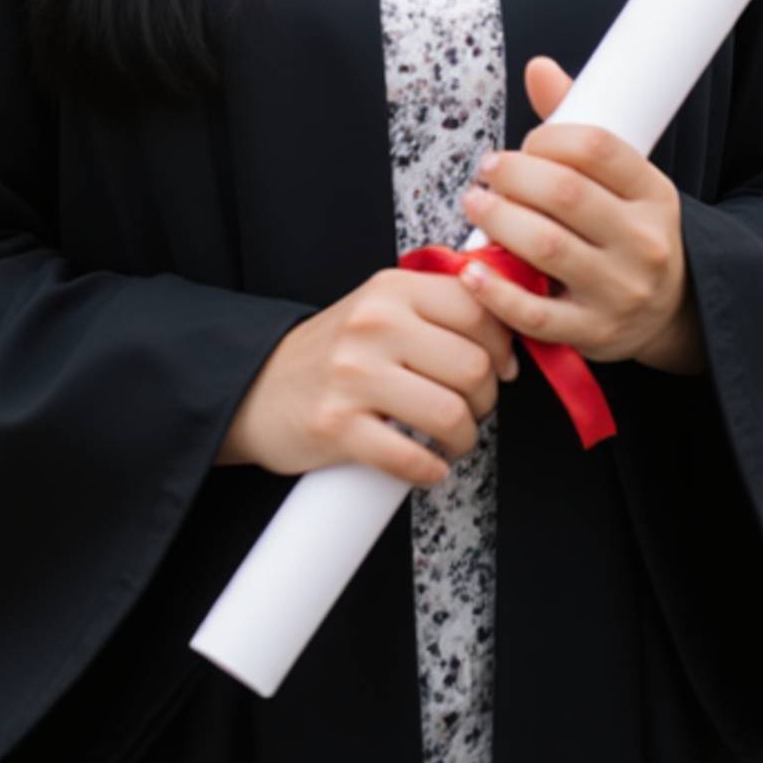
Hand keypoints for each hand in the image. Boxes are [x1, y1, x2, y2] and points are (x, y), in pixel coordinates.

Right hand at [217, 263, 522, 486]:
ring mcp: (353, 375)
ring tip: (450, 440)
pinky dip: (430, 471)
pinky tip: (426, 466)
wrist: (255, 387)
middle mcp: (373, 325)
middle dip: (486, 401)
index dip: (503, 347)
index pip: (478, 310)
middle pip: (473, 367)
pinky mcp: (337, 426)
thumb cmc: (333, 353)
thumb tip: (508, 344)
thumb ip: (436, 309)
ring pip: (450, 415)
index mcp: (391, 290)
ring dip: (462, 440)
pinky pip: (411, 459)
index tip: (502, 368)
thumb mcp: (381, 307)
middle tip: (471, 409)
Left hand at [454, 56, 704, 372]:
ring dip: (498, 220)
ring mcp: (620, 291)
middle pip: (565, 193)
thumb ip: (575, 126)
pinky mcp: (593, 332)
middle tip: (487, 172)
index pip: (597, 148)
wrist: (670, 310)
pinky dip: (496, 292)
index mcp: (654, 193)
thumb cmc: (626, 229)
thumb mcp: (621, 179)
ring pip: (547, 247)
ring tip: (476, 204)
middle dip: (513, 175)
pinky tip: (471, 270)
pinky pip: (536, 314)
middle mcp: (643, 241)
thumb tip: (537, 67)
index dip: (548, 137)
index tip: (525, 144)